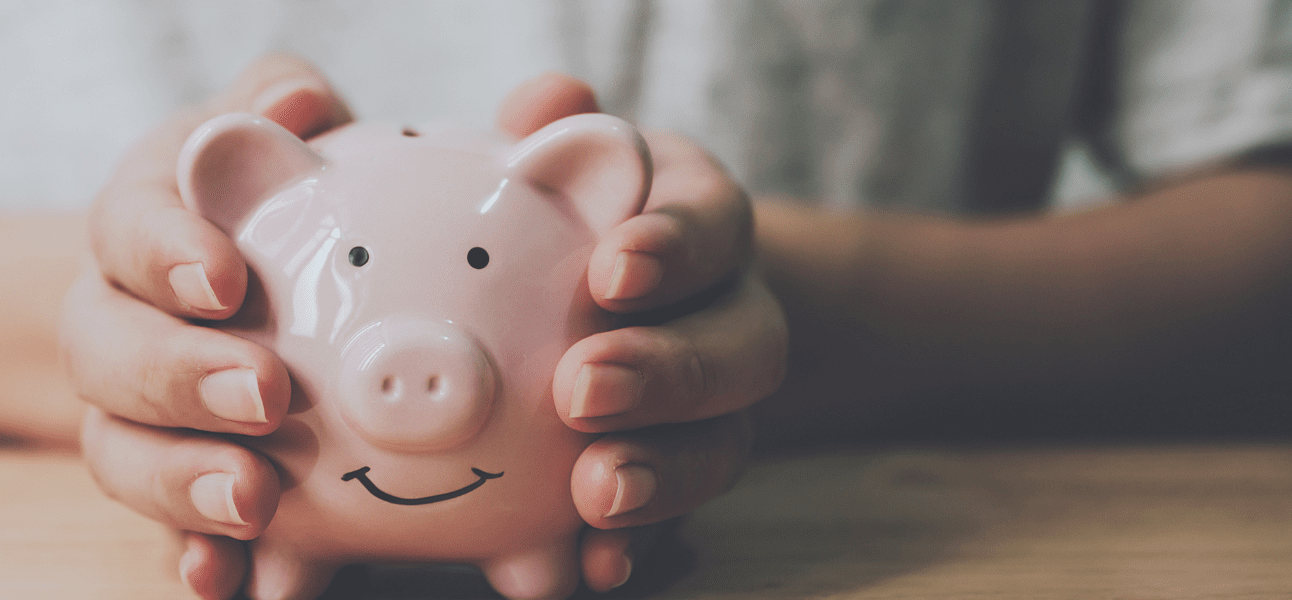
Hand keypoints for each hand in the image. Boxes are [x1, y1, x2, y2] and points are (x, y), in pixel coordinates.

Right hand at [65, 55, 350, 599]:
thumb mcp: (266, 130)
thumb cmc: (260, 195)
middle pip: (107, 353)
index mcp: (138, 224)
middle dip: (179, 377)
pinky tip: (229, 579)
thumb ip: (277, 102)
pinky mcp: (168, 483)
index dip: (166, 254)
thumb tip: (292, 108)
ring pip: (120, 453)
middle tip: (265, 394)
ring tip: (257, 499)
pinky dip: (190, 556)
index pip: (127, 228)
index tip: (226, 278)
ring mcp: (130, 413)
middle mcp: (113, 320)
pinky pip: (162, 530)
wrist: (227, 284)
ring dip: (181, 482)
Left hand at [511, 75, 786, 591]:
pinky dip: (644, 548)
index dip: (674, 247)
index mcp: (699, 222)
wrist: (600, 301)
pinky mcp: (682, 476)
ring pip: (726, 443)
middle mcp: (729, 313)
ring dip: (665, 473)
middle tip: (582, 387)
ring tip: (597, 494)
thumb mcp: (562, 160)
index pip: (712, 223)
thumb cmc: (564, 214)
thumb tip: (550, 105)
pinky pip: (681, 521)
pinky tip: (597, 570)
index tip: (612, 268)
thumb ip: (554, 130)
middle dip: (669, 371)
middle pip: (742, 346)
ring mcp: (716, 408)